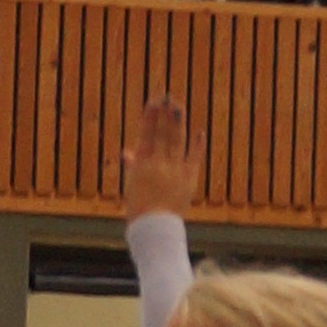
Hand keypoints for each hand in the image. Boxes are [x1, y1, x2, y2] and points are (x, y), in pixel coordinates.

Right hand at [123, 92, 203, 222]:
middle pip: (161, 133)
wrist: (154, 230)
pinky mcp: (189, 180)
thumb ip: (133, 166)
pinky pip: (194, 159)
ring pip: (176, 141)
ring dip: (177, 122)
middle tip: (166, 97)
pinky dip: (197, 145)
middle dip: (164, 114)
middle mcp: (158, 164)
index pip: (146, 134)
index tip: (153, 102)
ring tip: (177, 107)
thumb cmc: (139, 209)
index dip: (150, 116)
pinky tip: (199, 131)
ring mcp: (174, 170)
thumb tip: (127, 152)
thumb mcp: (132, 185)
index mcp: (142, 164)